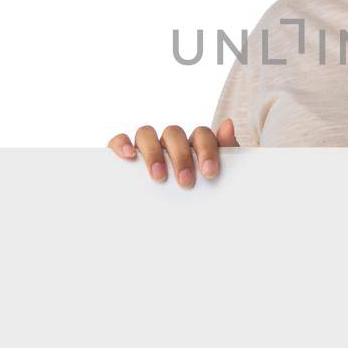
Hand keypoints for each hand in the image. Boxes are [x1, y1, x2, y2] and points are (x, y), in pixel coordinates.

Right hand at [107, 118, 239, 185]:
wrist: (175, 223)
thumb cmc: (198, 193)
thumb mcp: (216, 179)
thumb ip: (226, 152)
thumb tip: (228, 124)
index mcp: (193, 145)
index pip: (200, 134)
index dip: (206, 150)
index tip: (209, 173)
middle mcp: (169, 142)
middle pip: (173, 133)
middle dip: (180, 157)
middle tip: (186, 182)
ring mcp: (146, 146)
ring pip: (146, 133)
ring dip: (153, 153)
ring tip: (159, 177)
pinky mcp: (124, 154)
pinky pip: (119, 140)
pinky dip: (122, 143)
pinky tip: (129, 157)